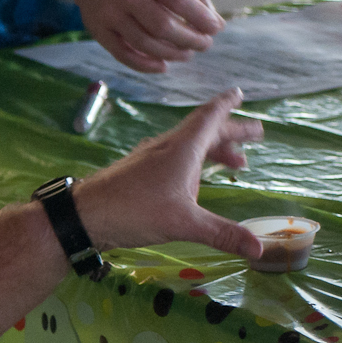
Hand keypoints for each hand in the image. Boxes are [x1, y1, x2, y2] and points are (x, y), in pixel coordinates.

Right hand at [46, 0, 222, 73]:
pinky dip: (145, 65)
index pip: (179, 0)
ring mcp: (109, 13)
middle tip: (205, 45)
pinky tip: (163, 66)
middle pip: (162, 26)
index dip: (201, 18)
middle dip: (189, 40)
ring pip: (144, 43)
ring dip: (171, 54)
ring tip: (187, 54)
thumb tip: (213, 22)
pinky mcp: (98, 31)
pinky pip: (123, 54)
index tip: (216, 29)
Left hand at [71, 88, 263, 256]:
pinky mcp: (137, 173)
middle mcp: (166, 147)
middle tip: (256, 134)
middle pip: (204, 132)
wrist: (82, 216)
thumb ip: (222, 234)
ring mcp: (149, 159)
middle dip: (231, 132)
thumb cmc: (133, 211)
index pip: (210, 117)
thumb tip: (259, 249)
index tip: (239, 93)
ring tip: (237, 163)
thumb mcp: (183, 223)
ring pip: (188, 147)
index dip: (227, 104)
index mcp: (182, 149)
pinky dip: (193, 163)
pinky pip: (173, 159)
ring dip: (214, 150)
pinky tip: (193, 180)